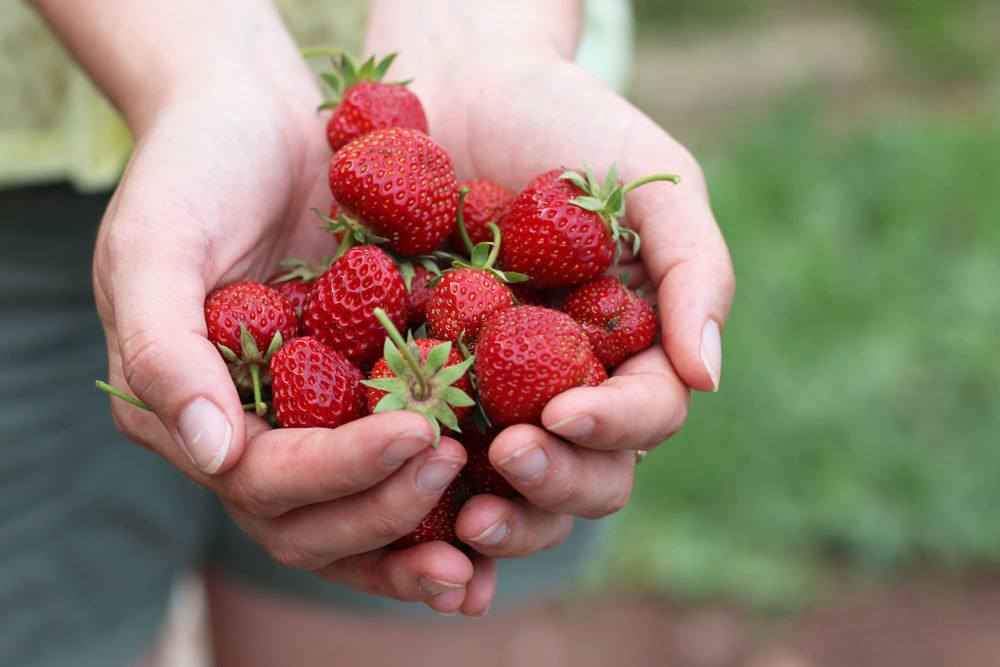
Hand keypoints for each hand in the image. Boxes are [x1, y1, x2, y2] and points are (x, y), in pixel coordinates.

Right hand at [92, 38, 491, 614]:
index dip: (341, 473)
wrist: (257, 112)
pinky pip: (407, 457)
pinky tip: (511, 487)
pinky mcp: (369, 388)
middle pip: (316, 524)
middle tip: (460, 466)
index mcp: (195, 416)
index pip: (265, 482)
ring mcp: (314, 419)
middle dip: (389, 511)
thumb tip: (212, 456)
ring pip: (364, 514)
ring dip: (424, 531)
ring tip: (498, 525)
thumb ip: (164, 350)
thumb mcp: (154, 246)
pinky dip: (451, 490)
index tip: (421, 434)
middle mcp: (254, 435)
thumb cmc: (192, 167)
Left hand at [367, 2, 734, 554]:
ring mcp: (496, 395)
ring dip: (501, 512)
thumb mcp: (655, 184)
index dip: (614, 428)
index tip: (566, 413)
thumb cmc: (569, 126)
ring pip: (515, 487)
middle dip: (556, 483)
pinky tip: (398, 489)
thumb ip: (694, 273)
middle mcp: (568, 386)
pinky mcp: (424, 386)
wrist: (459, 85)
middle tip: (509, 460)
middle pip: (587, 475)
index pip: (644, 416)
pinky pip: (430, 451)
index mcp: (631, 351)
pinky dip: (422, 485)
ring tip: (462, 510)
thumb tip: (708, 379)